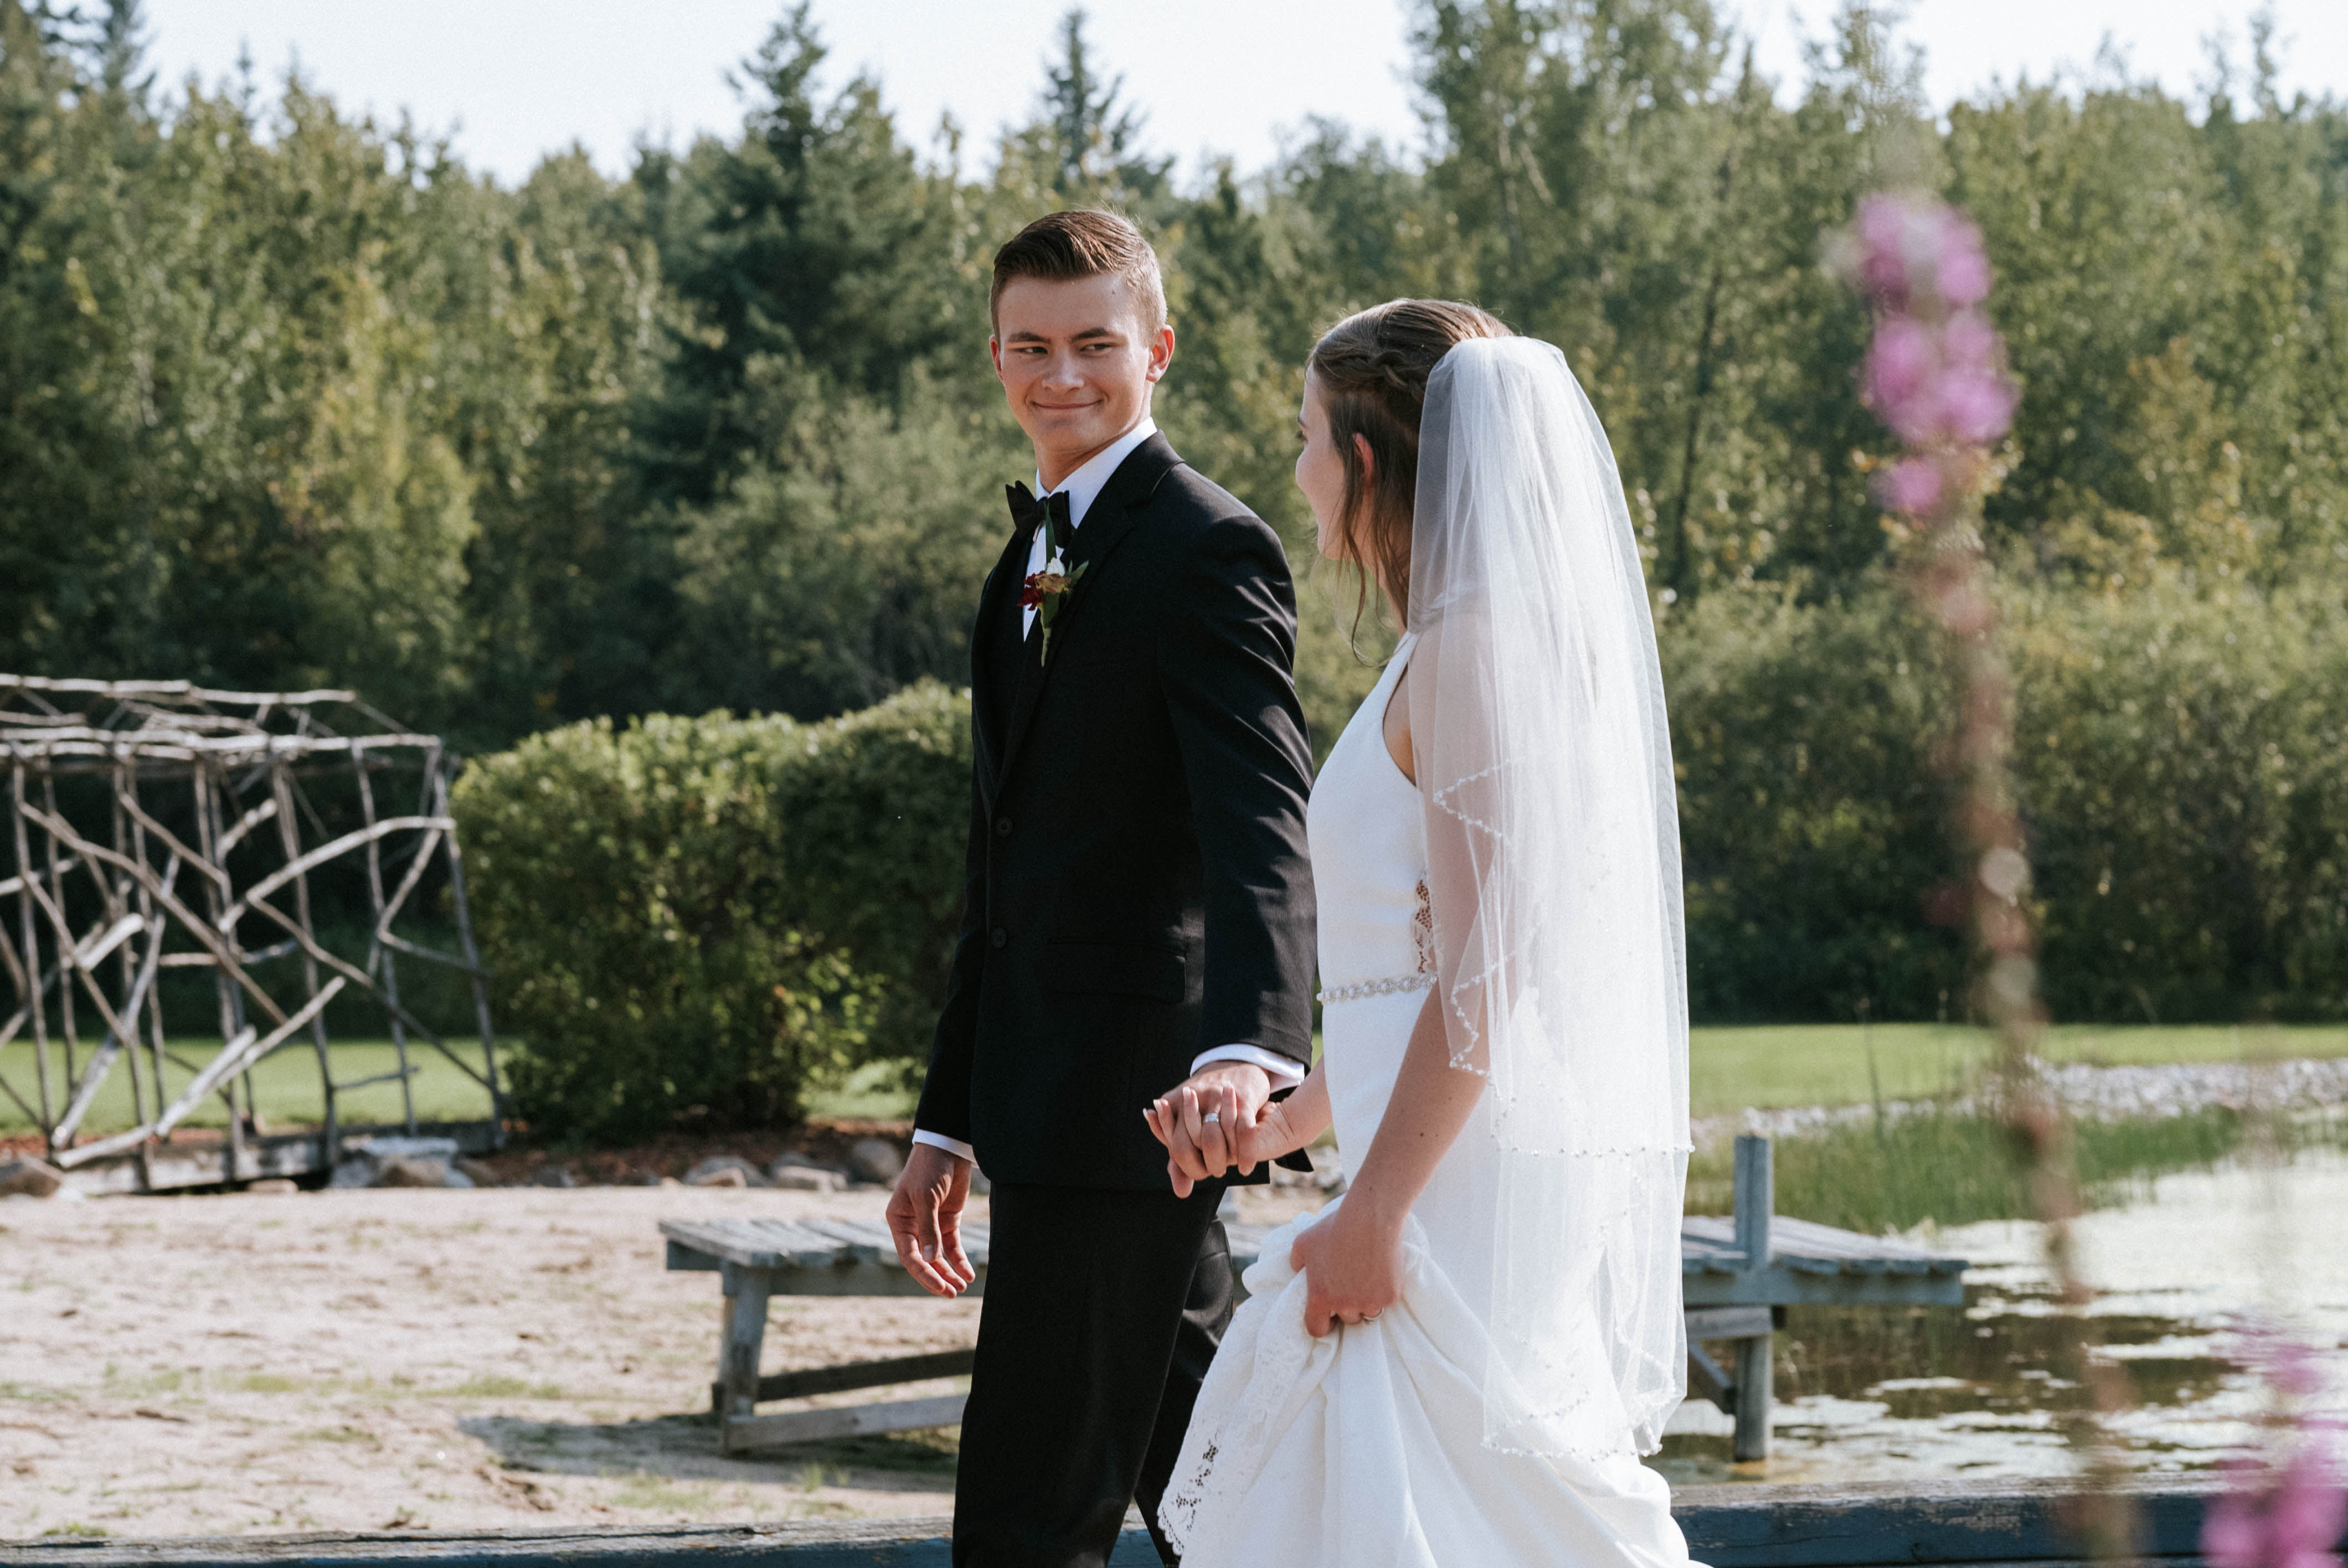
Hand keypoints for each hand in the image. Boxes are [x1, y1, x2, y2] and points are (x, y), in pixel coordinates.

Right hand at [885, 1142, 976, 1297]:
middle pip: (924, 1260)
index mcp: (898, 1221)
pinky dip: (960, 1260)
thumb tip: (930, 1261)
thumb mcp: (926, 1197)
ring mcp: (931, 1224)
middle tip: (953, 1293)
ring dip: (949, 1272)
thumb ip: (928, 1229)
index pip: (909, 1255)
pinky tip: (968, 1273)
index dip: (924, 1274)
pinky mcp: (948, 1220)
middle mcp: (912, 1226)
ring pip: (939, 1256)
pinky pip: (952, 1246)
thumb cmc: (929, 1168)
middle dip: (938, 1278)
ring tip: (962, 1287)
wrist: (949, 1146)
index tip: (940, 1287)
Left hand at [1141, 1062, 1274, 1197]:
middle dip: (1208, 1163)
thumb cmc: (1212, 1100)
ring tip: (1234, 1167)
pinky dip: (1246, 1155)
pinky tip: (1247, 1166)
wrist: (1238, 1063)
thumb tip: (1181, 1192)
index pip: (1177, 1148)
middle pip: (1192, 1145)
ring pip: (1215, 1140)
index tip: (1202, 1172)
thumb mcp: (1189, 1122)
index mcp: (1174, 1105)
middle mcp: (1192, 1099)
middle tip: (1220, 1169)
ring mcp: (1216, 1097)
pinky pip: (1242, 1132)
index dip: (1189, 1167)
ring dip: (1226, 1160)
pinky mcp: (1242, 1098)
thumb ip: (1182, 1156)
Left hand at [1288, 1202, 1402, 1336]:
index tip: (1328, 1316)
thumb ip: (1296, 1263)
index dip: (1322, 1323)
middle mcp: (1345, 1306)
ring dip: (1367, 1300)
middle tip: (1351, 1282)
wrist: (1370, 1218)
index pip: (1316, 1329)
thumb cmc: (1334, 1228)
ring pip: (1368, 1311)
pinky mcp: (1390, 1296)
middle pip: (1347, 1318)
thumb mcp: (1303, 1242)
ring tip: (1367, 1274)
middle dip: (1348, 1305)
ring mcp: (1369, 1303)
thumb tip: (1299, 1272)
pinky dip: (1384, 1290)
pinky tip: (1381, 1269)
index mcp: (1319, 1297)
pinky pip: (1386, 1301)